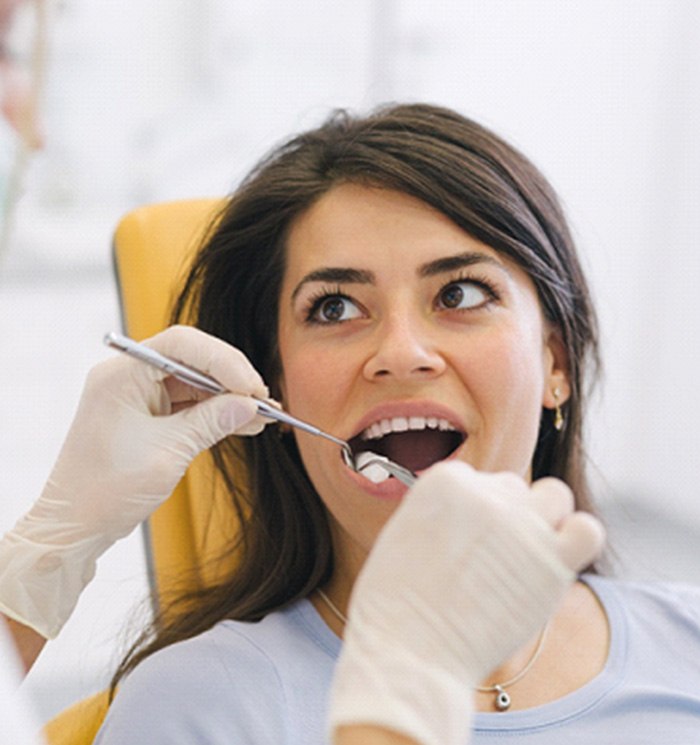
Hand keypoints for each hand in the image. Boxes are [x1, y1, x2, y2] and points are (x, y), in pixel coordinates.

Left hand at [0, 325, 270, 638]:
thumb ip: (211, 422)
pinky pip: (188, 403)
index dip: (223, 360)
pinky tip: (244, 422)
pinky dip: (215, 413)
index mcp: (122, 375)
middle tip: (262, 401)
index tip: (251, 387)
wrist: (75, 527)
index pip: (182, 345)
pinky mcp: (146, 415)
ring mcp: (137, 395)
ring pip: (194, 382)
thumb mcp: (168, 453)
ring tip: (262, 415)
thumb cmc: (105, 491)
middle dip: (230, 378)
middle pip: (191, 359)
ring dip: (228, 397)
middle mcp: (128, 377)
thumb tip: (250, 405)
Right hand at [329, 462, 604, 744]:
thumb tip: (472, 513)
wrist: (409, 653)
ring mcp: (522, 526)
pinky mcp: (553, 562)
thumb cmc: (396, 604)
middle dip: (505, 518)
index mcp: (445, 480)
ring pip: (555, 496)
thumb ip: (442, 511)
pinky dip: (577, 539)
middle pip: (513, 488)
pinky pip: (588, 531)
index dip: (472, 513)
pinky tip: (556, 562)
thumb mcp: (403, 532)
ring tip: (525, 555)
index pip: (478, 479)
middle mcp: (486, 494)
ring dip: (545, 519)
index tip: (463, 542)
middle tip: (489, 560)